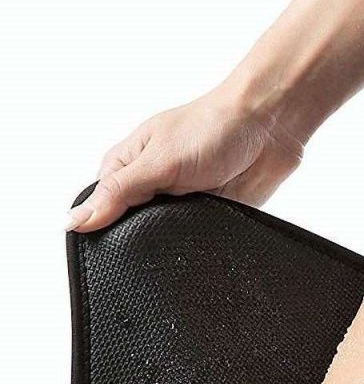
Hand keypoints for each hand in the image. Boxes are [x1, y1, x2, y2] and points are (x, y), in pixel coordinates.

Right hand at [66, 87, 306, 231]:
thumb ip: (118, 192)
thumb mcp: (157, 161)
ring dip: (172, 243)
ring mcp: (182, 204)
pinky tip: (199, 252)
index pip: (101, 209)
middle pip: (132, 228)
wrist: (270, 128)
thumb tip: (74, 220)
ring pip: (167, 238)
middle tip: (145, 255)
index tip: (104, 253)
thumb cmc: (211, 129)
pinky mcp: (212, 218)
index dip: (100, 230)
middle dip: (139, 240)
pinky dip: (199, 246)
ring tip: (176, 249)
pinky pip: (198, 242)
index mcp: (127, 167)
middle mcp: (152, 187)